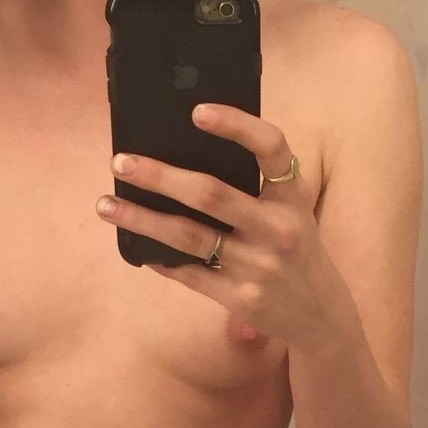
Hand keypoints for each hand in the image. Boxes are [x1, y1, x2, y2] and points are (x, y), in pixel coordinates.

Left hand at [96, 104, 338, 351]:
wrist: (322, 315)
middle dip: (160, 176)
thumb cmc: (296, 249)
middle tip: (120, 162)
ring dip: (142, 218)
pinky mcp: (241, 298)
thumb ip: (258, 184)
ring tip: (106, 205)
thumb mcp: (294, 211)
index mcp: (293, 197)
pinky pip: (189, 273)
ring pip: (189, 236)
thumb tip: (185, 155)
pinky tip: (137, 246)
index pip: (271, 149)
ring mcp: (259, 266)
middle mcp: (279, 229)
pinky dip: (160, 258)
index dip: (236, 125)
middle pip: (211, 194)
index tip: (196, 111)